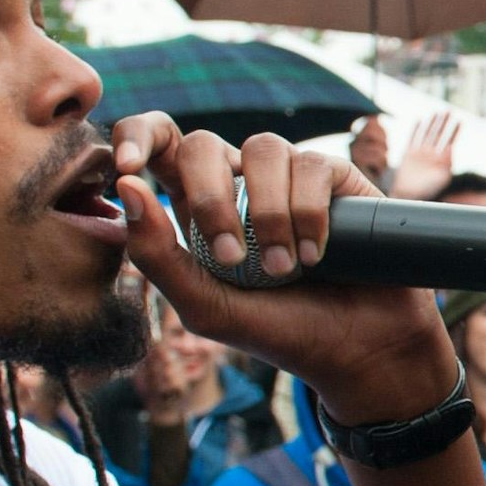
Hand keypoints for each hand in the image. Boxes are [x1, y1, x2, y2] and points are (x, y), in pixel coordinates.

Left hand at [113, 113, 457, 424]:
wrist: (358, 349)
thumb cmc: (280, 331)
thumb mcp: (205, 307)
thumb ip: (156, 255)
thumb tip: (126, 188)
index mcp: (198, 207)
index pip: (158, 146)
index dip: (137, 136)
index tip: (127, 167)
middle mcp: (240, 184)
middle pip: (202, 144)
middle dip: (210, 198)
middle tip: (232, 257)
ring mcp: (289, 177)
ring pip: (261, 148)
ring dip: (267, 214)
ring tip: (284, 268)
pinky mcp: (336, 178)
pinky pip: (311, 166)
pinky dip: (308, 214)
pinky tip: (316, 254)